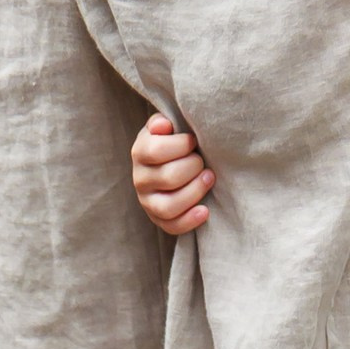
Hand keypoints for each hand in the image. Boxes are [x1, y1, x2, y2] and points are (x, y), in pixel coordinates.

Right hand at [132, 113, 213, 236]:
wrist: (173, 161)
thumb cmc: (174, 140)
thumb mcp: (168, 126)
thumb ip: (162, 122)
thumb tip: (162, 126)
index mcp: (140, 152)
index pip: (157, 150)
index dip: (182, 145)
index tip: (193, 141)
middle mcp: (140, 179)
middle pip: (169, 177)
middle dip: (194, 166)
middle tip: (203, 161)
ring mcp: (147, 201)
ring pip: (169, 205)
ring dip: (195, 191)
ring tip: (209, 178)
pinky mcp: (159, 218)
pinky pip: (172, 226)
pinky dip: (190, 220)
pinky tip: (205, 210)